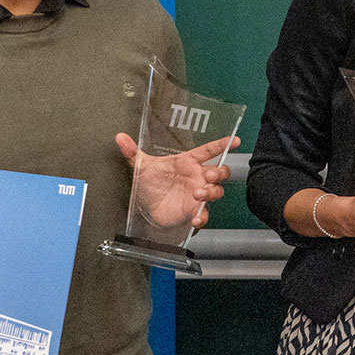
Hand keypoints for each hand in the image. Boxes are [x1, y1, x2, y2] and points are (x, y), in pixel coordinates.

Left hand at [116, 133, 238, 231]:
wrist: (147, 209)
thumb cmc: (151, 184)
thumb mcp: (141, 166)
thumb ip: (131, 151)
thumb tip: (119, 137)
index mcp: (188, 162)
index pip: (209, 151)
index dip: (222, 145)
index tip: (234, 141)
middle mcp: (197, 177)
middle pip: (221, 171)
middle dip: (220, 172)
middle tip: (210, 174)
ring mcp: (198, 195)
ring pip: (217, 191)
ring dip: (211, 192)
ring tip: (197, 194)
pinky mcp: (194, 211)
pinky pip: (205, 214)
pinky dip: (202, 216)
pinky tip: (195, 217)